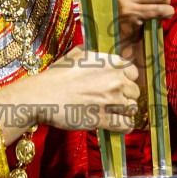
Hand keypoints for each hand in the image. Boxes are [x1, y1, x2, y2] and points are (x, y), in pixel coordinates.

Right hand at [0, 48, 139, 138]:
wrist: (42, 97)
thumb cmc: (55, 76)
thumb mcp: (73, 56)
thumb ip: (89, 53)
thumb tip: (92, 51)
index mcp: (110, 62)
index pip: (133, 72)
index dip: (127, 79)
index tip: (119, 84)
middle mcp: (115, 80)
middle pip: (135, 91)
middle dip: (126, 96)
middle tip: (113, 100)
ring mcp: (111, 100)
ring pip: (132, 108)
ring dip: (125, 111)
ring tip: (115, 112)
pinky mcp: (105, 119)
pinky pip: (126, 125)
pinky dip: (125, 126)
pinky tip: (119, 125)